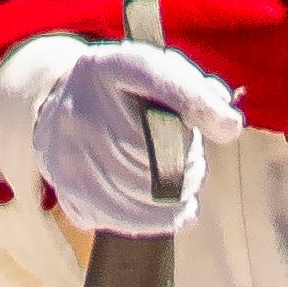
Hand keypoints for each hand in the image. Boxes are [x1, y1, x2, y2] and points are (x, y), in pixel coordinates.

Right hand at [28, 38, 237, 241]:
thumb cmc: (123, 89)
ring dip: (177, 194)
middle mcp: (83, 109)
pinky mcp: (69, 192)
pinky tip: (165, 206)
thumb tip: (227, 124)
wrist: (58, 103)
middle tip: (193, 159)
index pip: (156, 79)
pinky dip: (157, 218)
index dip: (197, 104)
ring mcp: (70, 155)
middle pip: (160, 151)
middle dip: (189, 163)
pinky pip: (129, 219)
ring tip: (179, 182)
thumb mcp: (155, 70)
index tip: (229, 125)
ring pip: (149, 193)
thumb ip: (193, 87)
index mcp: (110, 67)